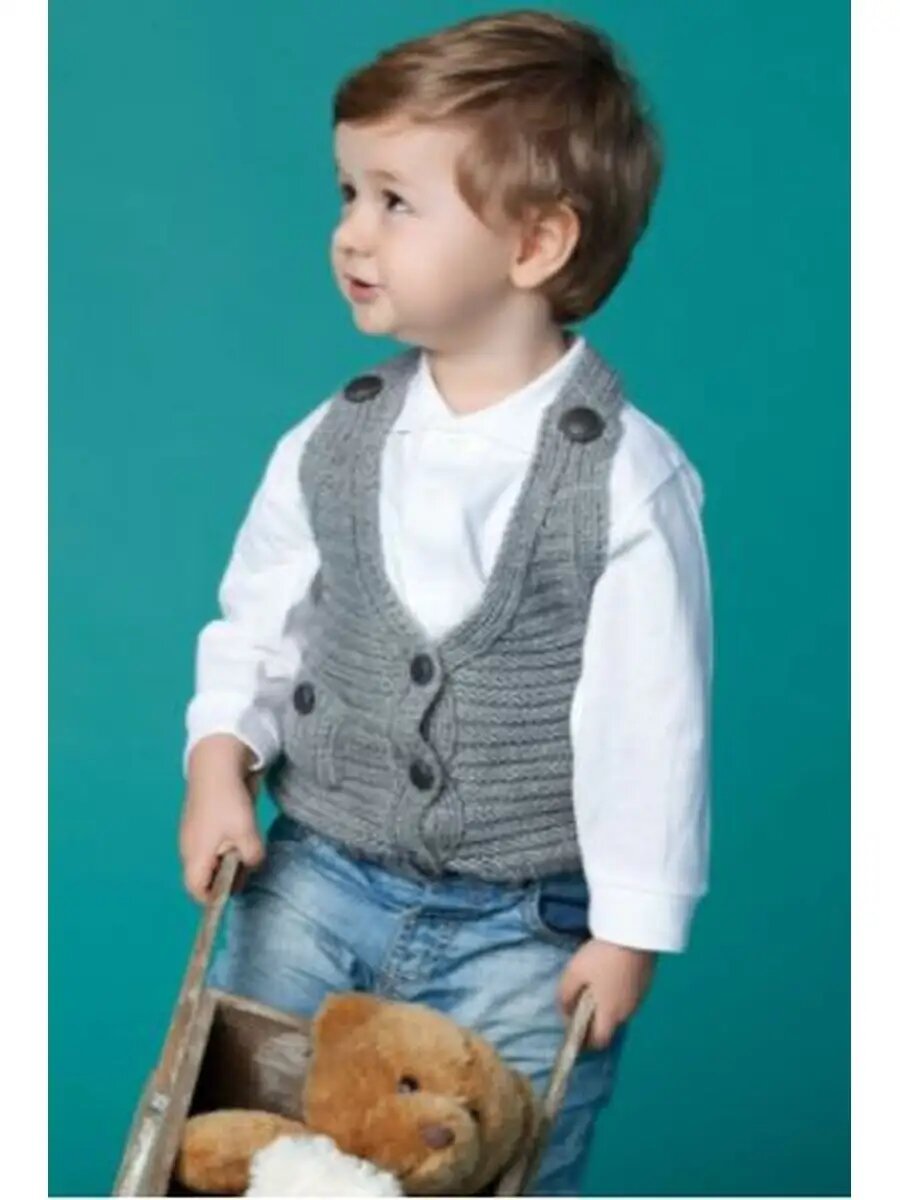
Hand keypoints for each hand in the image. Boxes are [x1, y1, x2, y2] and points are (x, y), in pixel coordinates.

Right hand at [179, 735, 265, 902]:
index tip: (234, 889)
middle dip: (226, 876)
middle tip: (247, 864)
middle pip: (205, 876)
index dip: (214, 897)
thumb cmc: (228, 803)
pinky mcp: (201, 822)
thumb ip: (252, 858)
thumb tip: (252, 864)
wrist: (216, 765)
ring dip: (228, 859)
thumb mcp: (247, 834)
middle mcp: (189, 849)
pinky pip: (212, 843)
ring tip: (246, 845)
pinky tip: (241, 830)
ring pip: (210, 859)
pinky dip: (226, 844)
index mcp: (195, 856)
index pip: (197, 890)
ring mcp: (193, 834)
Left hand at [557, 937, 657, 1049]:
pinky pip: (629, 995)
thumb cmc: (601, 957)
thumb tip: (564, 1012)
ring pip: (620, 1009)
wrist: (635, 933)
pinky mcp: (647, 982)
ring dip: (608, 1004)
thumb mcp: (574, 974)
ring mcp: (640, 997)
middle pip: (609, 1024)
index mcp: (610, 1014)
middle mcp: (628, 1011)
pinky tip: (611, 973)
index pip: (599, 1041)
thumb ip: (565, 996)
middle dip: (595, 1019)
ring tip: (595, 984)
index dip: (586, 1042)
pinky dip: (618, 991)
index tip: (575, 1031)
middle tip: (582, 1001)